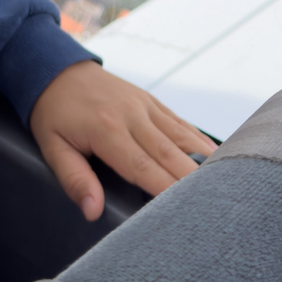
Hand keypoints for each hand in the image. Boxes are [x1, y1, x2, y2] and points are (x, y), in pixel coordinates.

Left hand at [29, 60, 216, 221]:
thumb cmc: (53, 114)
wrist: (56, 69)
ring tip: (228, 183)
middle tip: (219, 206)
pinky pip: (180, 123)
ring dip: (205, 160)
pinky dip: (199, 140)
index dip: (167, 191)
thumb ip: (75, 179)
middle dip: (194, 181)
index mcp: (107, 131)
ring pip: (182, 137)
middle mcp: (133, 116)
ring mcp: (145, 105)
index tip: (188, 212)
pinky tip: (216, 155)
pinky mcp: (151, 101)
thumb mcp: (52, 147)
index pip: (143, 168)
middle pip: (170, 154)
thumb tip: (93, 211)